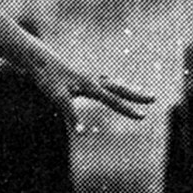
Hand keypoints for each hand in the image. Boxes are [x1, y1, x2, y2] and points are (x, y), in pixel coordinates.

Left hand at [32, 59, 154, 125]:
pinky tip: (113, 84)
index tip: (143, 117)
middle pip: (120, 88)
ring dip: (127, 88)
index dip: (128, 110)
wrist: (39, 59)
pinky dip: (113, 84)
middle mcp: (93, 80)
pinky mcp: (82, 76)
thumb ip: (71, 115)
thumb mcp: (58, 98)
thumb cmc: (47, 78)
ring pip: (114, 83)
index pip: (114, 101)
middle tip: (154, 98)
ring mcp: (89, 76)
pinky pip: (104, 81)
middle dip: (137, 95)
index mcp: (91, 86)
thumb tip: (81, 133)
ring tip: (139, 91)